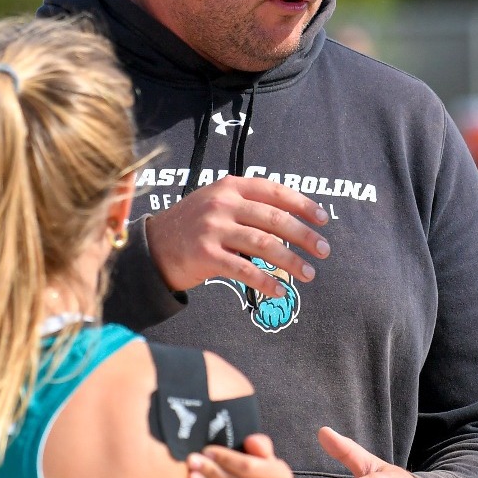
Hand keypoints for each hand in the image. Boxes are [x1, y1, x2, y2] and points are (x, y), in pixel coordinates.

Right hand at [145, 175, 331, 298]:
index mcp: (230, 187)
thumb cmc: (193, 225)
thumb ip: (248, 204)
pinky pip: (244, 270)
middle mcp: (222, 204)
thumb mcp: (216, 201)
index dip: (303, 205)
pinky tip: (280, 291)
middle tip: (324, 251)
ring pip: (264, 245)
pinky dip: (266, 282)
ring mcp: (213, 229)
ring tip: (309, 273)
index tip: (323, 219)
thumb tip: (292, 219)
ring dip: (291, 261)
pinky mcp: (206, 255)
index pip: (275, 191)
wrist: (153, 246)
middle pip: (275, 220)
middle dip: (304, 236)